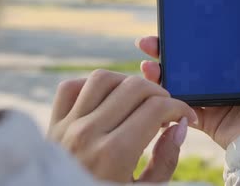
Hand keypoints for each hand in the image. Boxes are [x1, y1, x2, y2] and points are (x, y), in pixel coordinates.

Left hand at [48, 70, 197, 182]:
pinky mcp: (53, 125)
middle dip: (159, 93)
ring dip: (126, 83)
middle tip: (166, 110)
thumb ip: (165, 161)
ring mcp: (66, 127)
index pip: (156, 108)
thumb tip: (180, 126)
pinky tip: (107, 99)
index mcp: (114, 154)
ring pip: (102, 78)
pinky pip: (70, 88)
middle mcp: (88, 134)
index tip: (186, 115)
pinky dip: (90, 86)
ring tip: (139, 100)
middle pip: (133, 87)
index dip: (180, 107)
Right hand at [136, 0, 239, 148]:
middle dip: (165, 50)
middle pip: (189, 58)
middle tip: (147, 42)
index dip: (190, 31)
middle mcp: (224, 77)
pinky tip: (152, 89)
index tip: (172, 20)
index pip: (209, 40)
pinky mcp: (204, 117)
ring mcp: (212, 97)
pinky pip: (180, 105)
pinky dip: (164, 98)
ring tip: (146, 65)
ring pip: (180, 80)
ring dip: (160, 72)